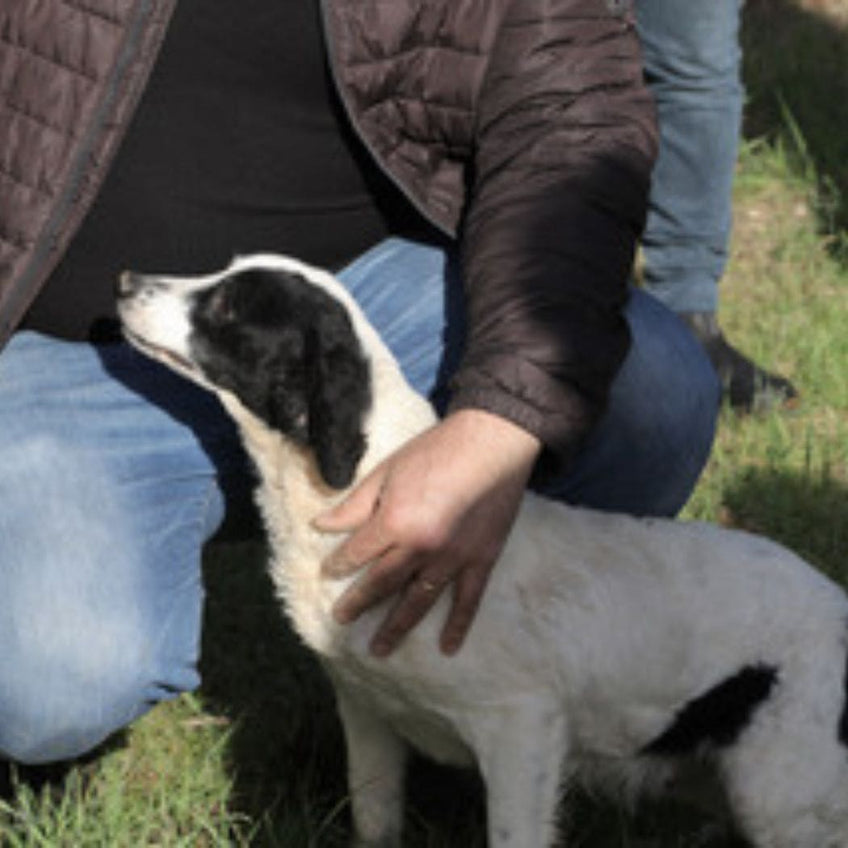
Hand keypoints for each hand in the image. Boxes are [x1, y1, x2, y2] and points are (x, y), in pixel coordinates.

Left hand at [314, 409, 540, 655]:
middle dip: (358, 603)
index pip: (357, 553)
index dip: (339, 564)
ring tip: (378, 649)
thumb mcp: (387, 470)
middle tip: (341, 620)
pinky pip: (468, 600)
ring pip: (419, 601)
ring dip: (397, 627)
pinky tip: (447, 648)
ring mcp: (453, 558)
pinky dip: (458, 625)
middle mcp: (420, 547)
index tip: (328, 573)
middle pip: (382, 584)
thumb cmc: (436, 450)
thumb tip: (321, 524)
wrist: (493, 441)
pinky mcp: (482, 560)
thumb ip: (355, 503)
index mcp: (394, 522)